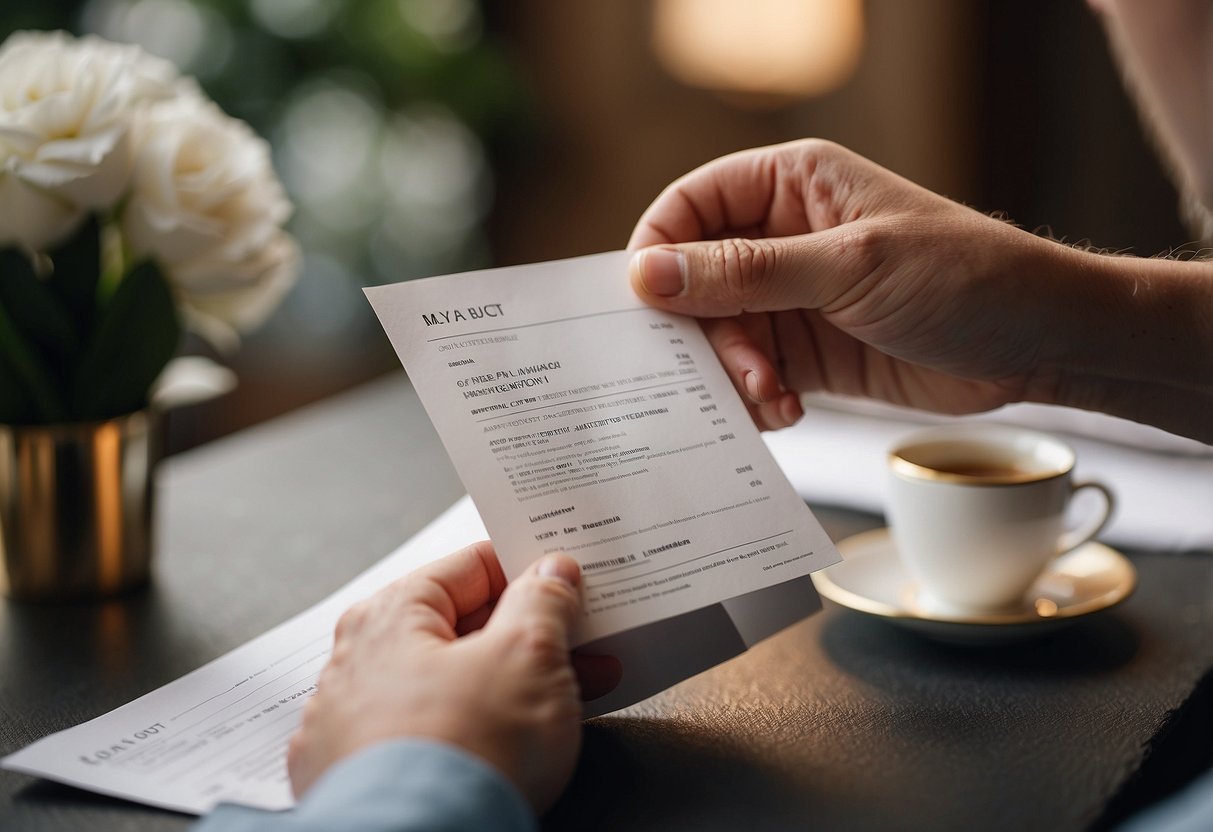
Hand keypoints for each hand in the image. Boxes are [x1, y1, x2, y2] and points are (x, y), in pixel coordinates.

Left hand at [287, 543, 620, 811]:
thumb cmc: (462, 754)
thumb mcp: (528, 655)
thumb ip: (544, 601)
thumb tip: (551, 575)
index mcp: (389, 617)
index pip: (469, 568)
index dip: (527, 568)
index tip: (567, 579)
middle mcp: (359, 665)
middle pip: (461, 628)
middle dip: (532, 634)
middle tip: (583, 641)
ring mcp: (358, 727)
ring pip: (452, 684)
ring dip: (516, 683)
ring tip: (576, 692)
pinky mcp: (369, 780)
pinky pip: (436, 734)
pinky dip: (482, 729)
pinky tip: (524, 738)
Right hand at [627, 139, 1088, 429]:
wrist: (1038, 345)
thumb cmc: (964, 276)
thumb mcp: (850, 267)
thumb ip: (747, 272)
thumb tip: (651, 272)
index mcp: (792, 185)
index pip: (691, 205)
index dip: (660, 250)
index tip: (647, 303)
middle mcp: (783, 237)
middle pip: (695, 279)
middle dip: (702, 329)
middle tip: (728, 366)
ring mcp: (794, 297)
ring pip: (719, 334)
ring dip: (732, 372)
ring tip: (769, 396)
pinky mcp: (808, 351)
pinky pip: (752, 373)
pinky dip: (756, 397)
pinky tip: (785, 410)